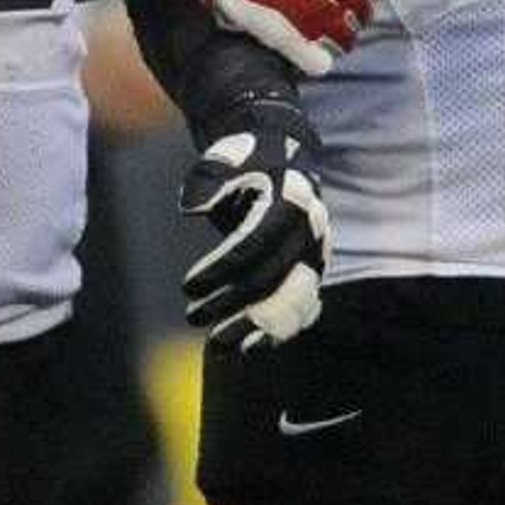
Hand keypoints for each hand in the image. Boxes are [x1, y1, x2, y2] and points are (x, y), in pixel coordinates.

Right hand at [115, 0, 397, 75]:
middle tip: (334, 16)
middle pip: (361, 14)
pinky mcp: (277, 30)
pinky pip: (312, 60)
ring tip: (321, 37)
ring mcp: (305, 8)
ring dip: (336, 42)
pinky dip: (316, 62)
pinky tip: (314, 61)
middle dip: (353, 18)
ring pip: (341, 41)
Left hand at [177, 101, 328, 352]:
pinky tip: (247, 346)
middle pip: (275, 281)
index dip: (220, 269)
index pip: (253, 245)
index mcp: (291, 201)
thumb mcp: (225, 159)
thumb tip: (193, 209)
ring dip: (256, 329)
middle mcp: (311, 233)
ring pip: (294, 304)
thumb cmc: (245, 160)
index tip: (187, 286)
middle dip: (233, 306)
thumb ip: (209, 179)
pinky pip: (303, 310)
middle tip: (193, 317)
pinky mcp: (312, 273)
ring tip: (217, 343)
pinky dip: (278, 332)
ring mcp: (316, 256)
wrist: (283, 158)